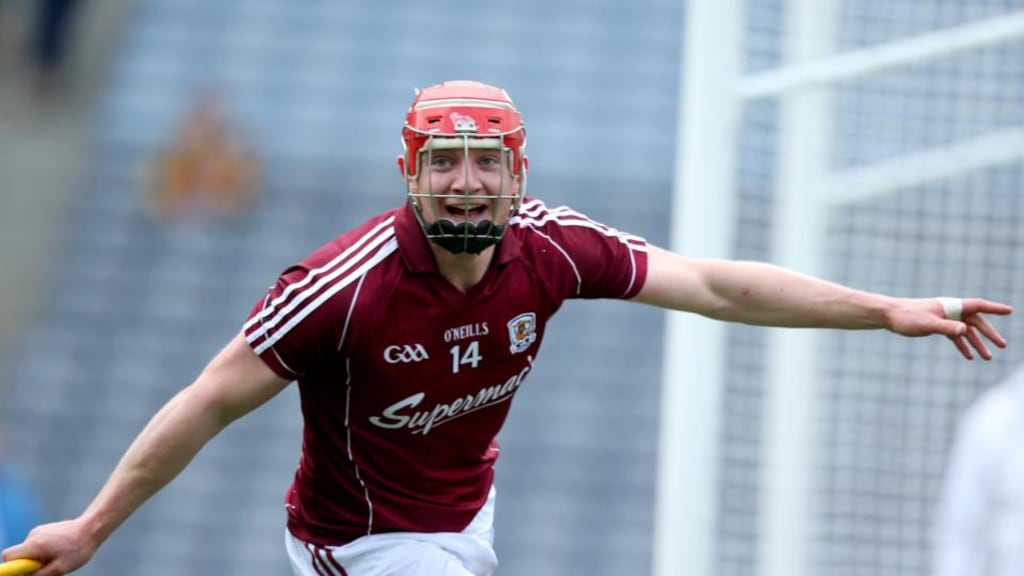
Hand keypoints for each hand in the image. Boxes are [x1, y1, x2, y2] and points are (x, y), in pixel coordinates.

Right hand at [1, 520, 96, 575]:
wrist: (93, 528)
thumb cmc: (78, 548)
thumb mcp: (60, 568)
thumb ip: (39, 575)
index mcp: (34, 544)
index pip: (9, 556)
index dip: (12, 567)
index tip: (26, 572)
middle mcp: (33, 535)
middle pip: (20, 556)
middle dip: (30, 565)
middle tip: (49, 567)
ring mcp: (39, 531)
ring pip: (31, 551)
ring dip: (40, 559)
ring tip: (60, 558)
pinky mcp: (46, 530)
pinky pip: (38, 546)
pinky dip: (45, 552)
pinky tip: (62, 551)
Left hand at [887, 298, 1011, 359]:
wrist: (888, 315)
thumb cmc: (907, 317)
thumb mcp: (927, 324)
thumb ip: (946, 328)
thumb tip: (965, 330)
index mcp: (950, 306)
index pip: (978, 305)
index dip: (994, 309)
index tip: (1010, 311)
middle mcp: (950, 310)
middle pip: (975, 321)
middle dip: (989, 334)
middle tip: (1002, 346)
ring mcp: (944, 318)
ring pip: (965, 331)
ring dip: (976, 343)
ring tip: (987, 358)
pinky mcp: (936, 325)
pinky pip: (954, 336)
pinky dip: (961, 345)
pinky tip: (968, 356)